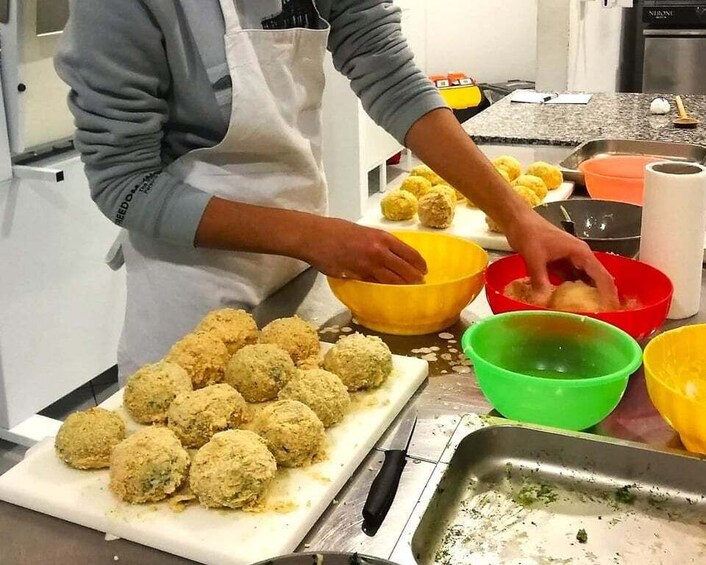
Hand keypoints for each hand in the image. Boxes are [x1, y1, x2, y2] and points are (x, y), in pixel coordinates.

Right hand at [302, 217, 426, 283]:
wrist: (315, 236)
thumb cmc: (337, 230)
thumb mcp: (364, 231)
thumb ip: (378, 242)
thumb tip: (390, 253)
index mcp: (382, 238)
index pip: (409, 253)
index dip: (419, 263)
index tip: (424, 269)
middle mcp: (379, 251)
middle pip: (404, 269)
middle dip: (414, 278)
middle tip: (420, 283)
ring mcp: (368, 265)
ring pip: (391, 280)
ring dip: (402, 286)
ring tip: (408, 290)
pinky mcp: (356, 276)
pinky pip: (374, 285)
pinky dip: (382, 289)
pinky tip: (387, 292)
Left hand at [505, 212, 619, 307]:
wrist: (518, 221)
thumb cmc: (530, 234)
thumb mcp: (534, 257)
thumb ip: (540, 279)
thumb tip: (543, 301)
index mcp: (581, 253)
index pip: (601, 276)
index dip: (608, 294)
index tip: (612, 310)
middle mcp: (580, 257)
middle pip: (596, 279)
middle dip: (600, 297)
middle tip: (601, 316)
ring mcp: (570, 260)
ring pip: (583, 281)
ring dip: (585, 295)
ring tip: (587, 313)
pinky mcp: (560, 263)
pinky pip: (569, 280)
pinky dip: (570, 291)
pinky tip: (567, 304)